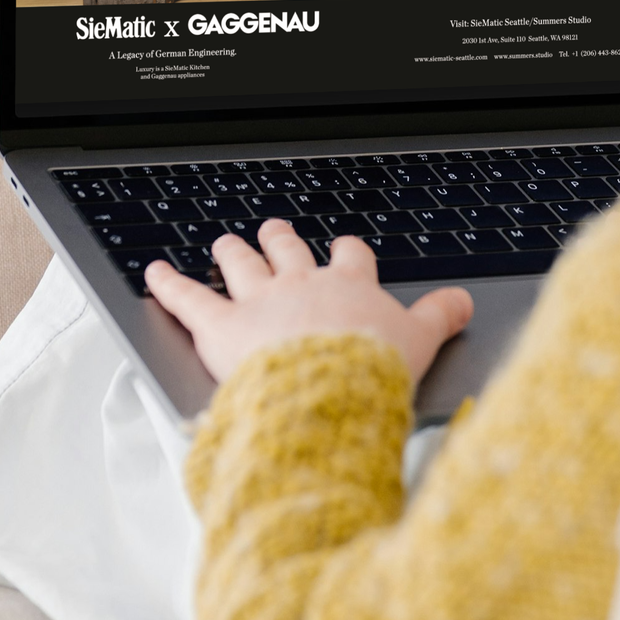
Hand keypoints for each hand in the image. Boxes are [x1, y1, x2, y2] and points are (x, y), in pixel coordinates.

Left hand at [146, 218, 475, 386]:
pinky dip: (168, 284)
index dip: (347, 253)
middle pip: (287, 251)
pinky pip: (187, 297)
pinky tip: (154, 271)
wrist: (330, 388)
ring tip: (225, 243)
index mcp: (349, 287)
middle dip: (280, 241)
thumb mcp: (421, 343)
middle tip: (274, 232)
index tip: (346, 251)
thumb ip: (440, 319)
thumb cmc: (373, 370)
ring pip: (240, 265)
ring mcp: (258, 301)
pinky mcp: (219, 325)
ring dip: (231, 253)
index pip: (350, 258)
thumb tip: (464, 303)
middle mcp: (300, 284)